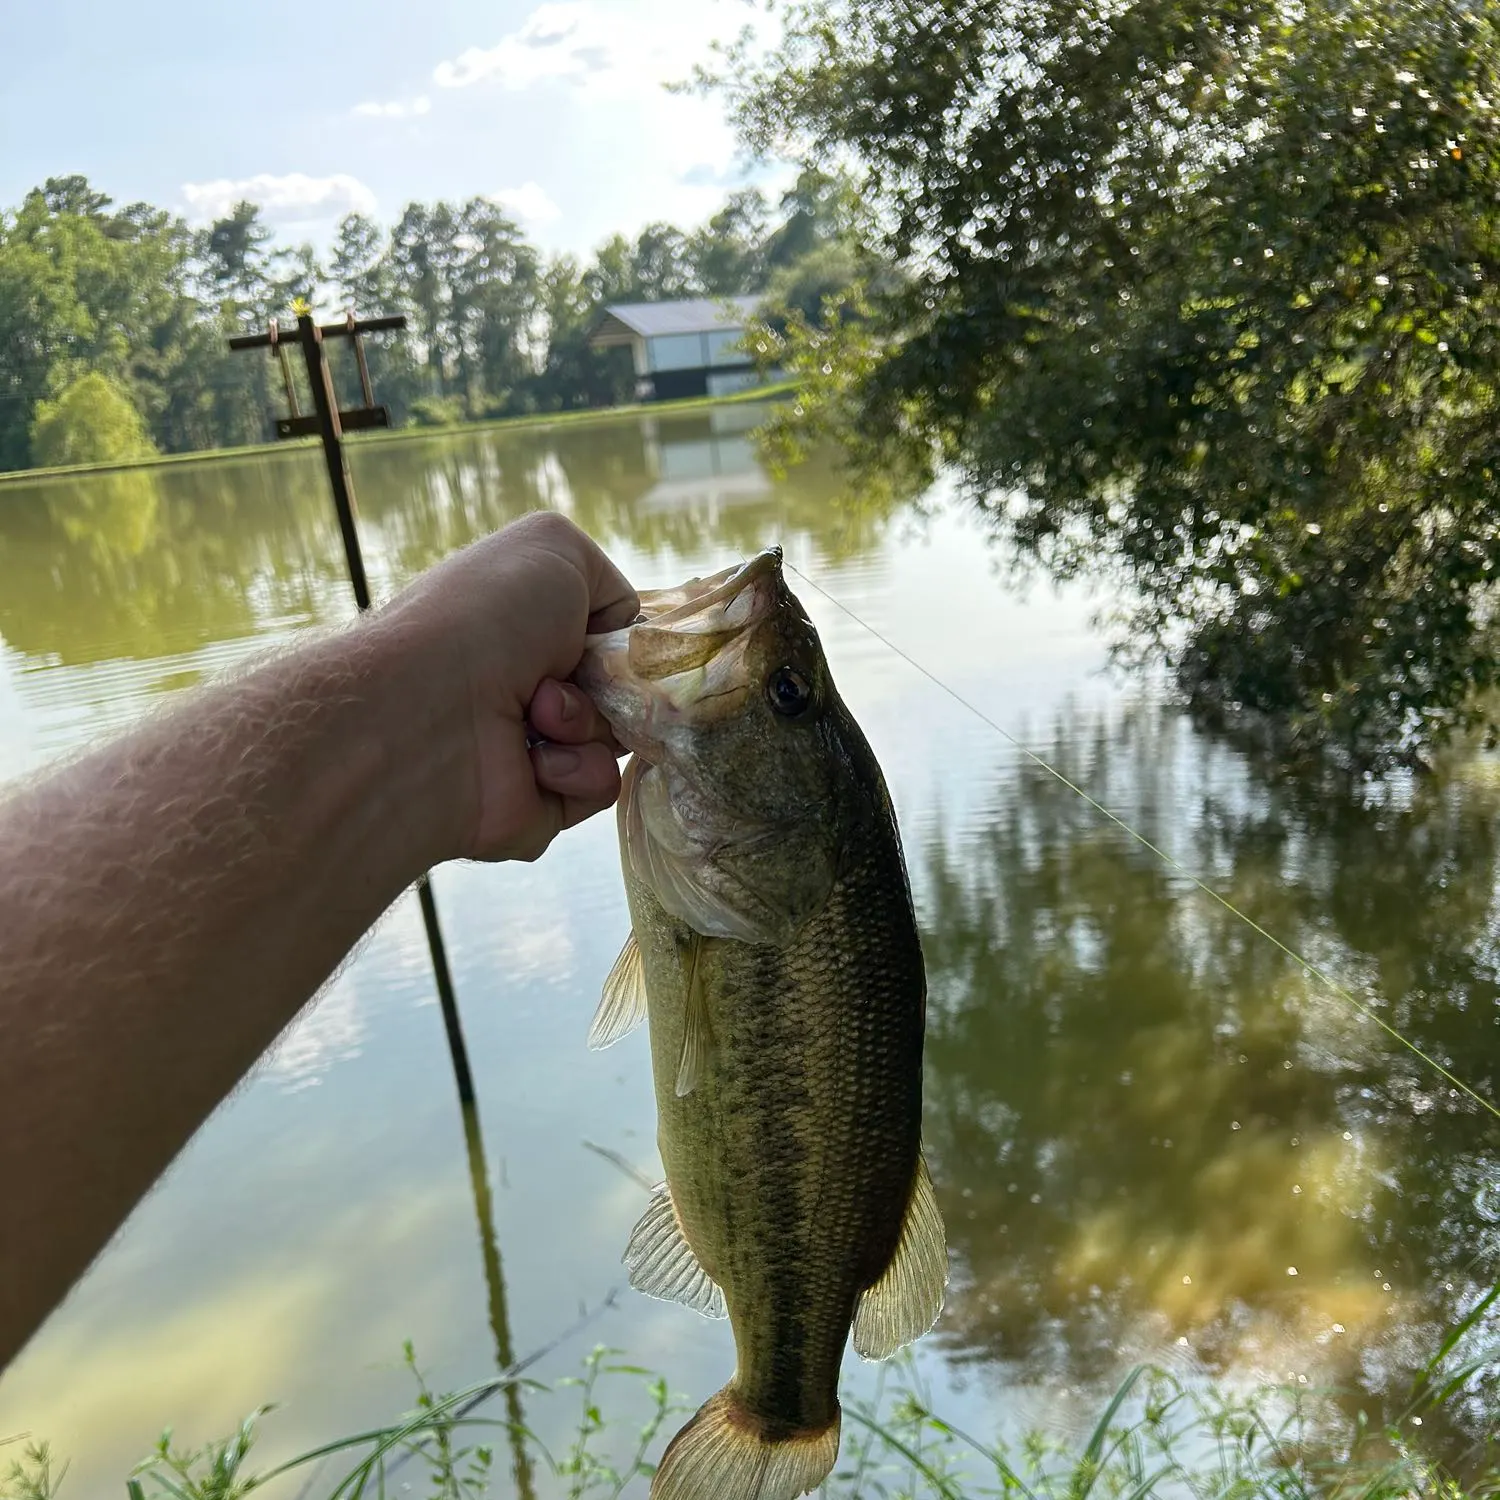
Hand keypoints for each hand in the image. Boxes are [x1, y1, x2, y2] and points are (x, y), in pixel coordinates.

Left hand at [377, 512, 637, 862]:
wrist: (426, 712)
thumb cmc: (485, 617)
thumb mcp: (554, 549)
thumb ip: (605, 578)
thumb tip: (617, 631)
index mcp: (521, 629)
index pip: (603, 636)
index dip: (615, 638)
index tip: (602, 634)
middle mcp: (521, 686)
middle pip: (616, 690)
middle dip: (605, 681)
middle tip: (562, 674)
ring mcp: (530, 748)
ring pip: (614, 739)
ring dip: (586, 723)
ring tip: (535, 717)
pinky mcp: (539, 805)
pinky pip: (599, 788)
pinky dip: (578, 770)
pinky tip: (534, 762)